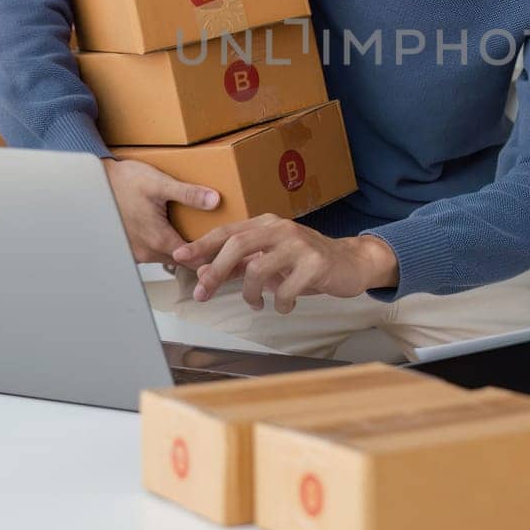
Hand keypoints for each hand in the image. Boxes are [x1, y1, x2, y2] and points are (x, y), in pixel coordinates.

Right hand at [100, 157, 218, 265]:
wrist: (97, 182)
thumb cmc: (126, 181)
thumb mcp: (160, 183)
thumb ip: (189, 194)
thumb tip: (215, 200)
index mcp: (159, 240)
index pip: (195, 260)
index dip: (213, 255)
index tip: (225, 248)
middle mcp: (147, 252)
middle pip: (183, 261)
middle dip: (200, 252)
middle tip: (217, 241)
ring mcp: (137, 252)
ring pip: (169, 257)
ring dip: (183, 248)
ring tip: (198, 234)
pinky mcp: (131, 248)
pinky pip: (155, 252)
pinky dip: (167, 245)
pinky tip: (173, 229)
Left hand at [174, 215, 398, 312]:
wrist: (351, 263)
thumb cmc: (306, 262)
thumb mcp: (271, 259)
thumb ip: (241, 264)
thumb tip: (205, 272)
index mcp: (267, 224)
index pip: (227, 231)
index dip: (201, 244)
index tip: (179, 258)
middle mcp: (281, 228)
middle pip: (237, 245)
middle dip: (215, 271)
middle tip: (203, 293)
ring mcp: (299, 244)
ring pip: (258, 269)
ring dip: (250, 294)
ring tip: (257, 303)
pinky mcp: (316, 263)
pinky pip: (285, 289)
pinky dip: (280, 304)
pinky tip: (285, 306)